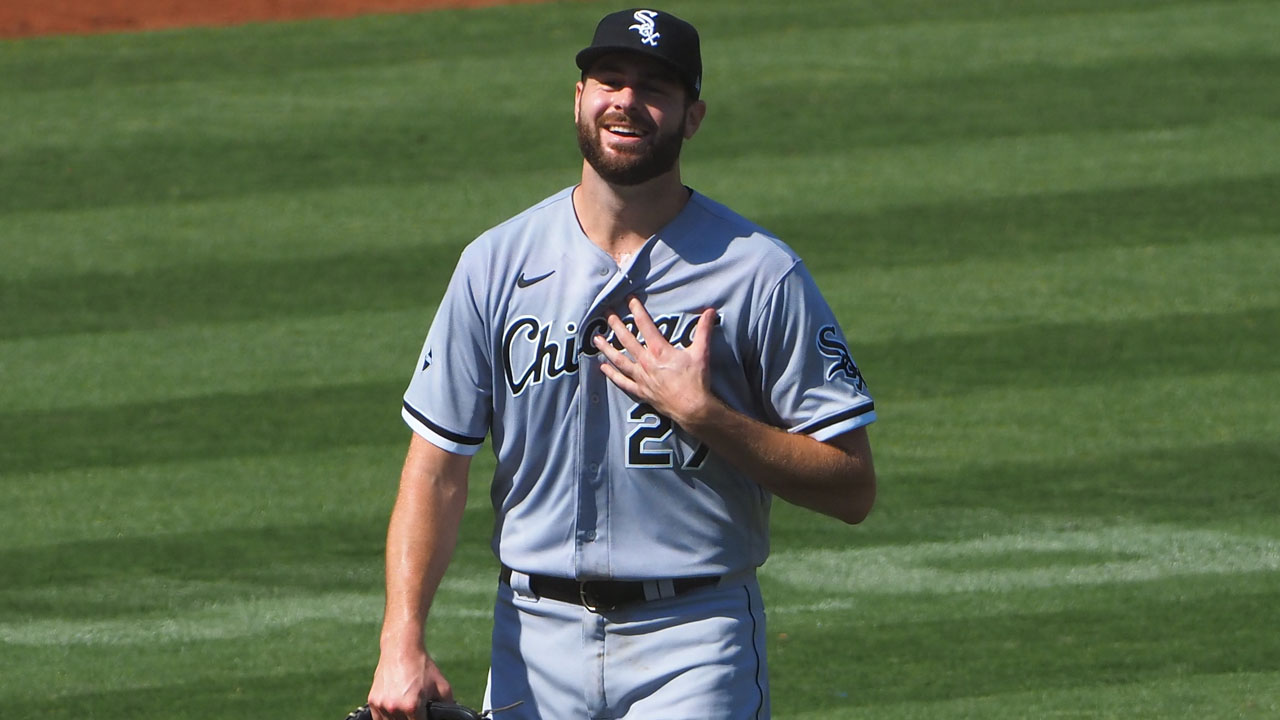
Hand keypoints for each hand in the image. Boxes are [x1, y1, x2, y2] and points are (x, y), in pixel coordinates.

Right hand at [367, 645, 452, 719]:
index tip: (425, 716)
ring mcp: (382, 705)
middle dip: (413, 719)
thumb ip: (448, 706)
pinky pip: (378, 719)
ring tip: (406, 711)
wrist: (401, 649)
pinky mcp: (373, 701)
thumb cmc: (422, 667)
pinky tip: (395, 713)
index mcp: (412, 706)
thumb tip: (450, 717)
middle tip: (416, 712)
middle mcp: (395, 708)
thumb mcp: (442, 686)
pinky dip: (386, 719)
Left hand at [592, 297, 719, 428]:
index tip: (628, 299)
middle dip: (616, 325)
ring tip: (596, 339)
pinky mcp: (641, 391)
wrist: (693, 408)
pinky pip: (623, 382)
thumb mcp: (701, 352)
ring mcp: (641, 378)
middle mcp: (646, 362)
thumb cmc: (696, 381)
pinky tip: (603, 367)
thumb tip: (711, 311)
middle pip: (627, 340)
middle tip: (606, 313)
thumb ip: (704, 330)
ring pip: (619, 360)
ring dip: (607, 348)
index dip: (636, 310)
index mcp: (659, 350)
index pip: (645, 325)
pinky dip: (612, 375)